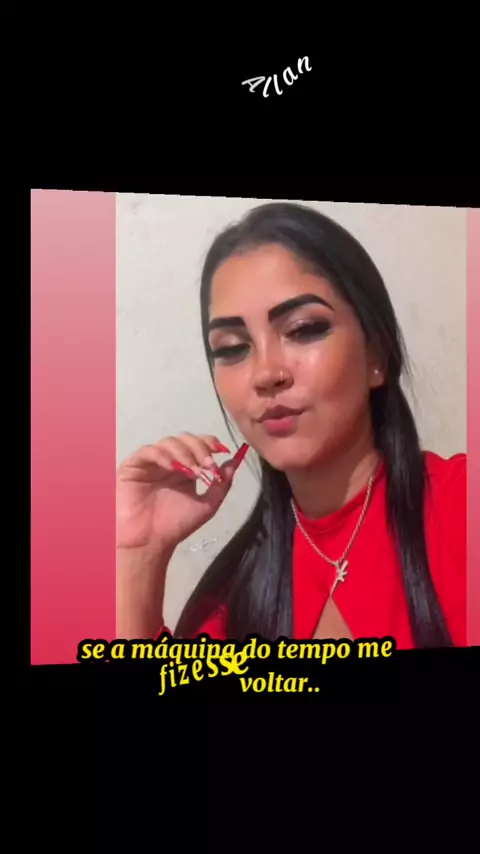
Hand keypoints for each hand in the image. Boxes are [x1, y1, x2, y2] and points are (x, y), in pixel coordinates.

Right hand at [116, 434, 247, 553]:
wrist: (150, 542)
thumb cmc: (175, 526)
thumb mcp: (206, 505)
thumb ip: (222, 484)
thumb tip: (236, 462)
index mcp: (186, 469)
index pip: (198, 445)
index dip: (209, 442)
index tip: (222, 451)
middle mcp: (169, 462)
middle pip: (185, 439)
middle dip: (200, 448)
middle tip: (208, 465)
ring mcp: (151, 463)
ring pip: (169, 442)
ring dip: (185, 453)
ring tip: (193, 471)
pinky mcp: (134, 466)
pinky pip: (148, 451)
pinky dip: (163, 455)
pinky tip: (173, 468)